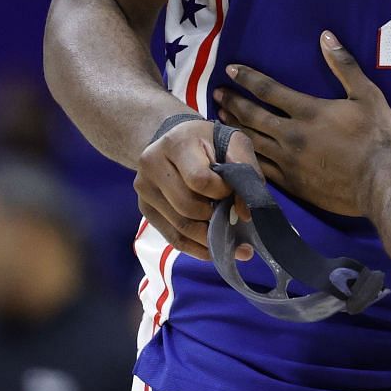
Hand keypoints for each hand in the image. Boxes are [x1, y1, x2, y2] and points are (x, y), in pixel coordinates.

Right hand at [132, 114, 256, 262]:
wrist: (174, 140)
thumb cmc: (209, 142)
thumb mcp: (233, 143)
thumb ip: (246, 171)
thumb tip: (244, 214)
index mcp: (176, 143)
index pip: (199, 180)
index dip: (221, 192)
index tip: (231, 190)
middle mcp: (152, 164)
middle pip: (188, 207)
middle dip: (215, 217)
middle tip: (231, 217)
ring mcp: (144, 188)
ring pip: (180, 226)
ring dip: (208, 237)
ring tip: (228, 237)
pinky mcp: (145, 208)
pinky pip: (172, 237)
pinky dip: (195, 248)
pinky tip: (212, 249)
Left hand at [215, 32, 390, 217]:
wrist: (379, 185)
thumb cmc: (378, 138)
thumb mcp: (368, 96)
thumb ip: (344, 66)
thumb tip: (326, 37)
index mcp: (308, 111)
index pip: (269, 90)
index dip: (248, 78)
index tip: (231, 69)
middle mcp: (291, 135)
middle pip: (252, 115)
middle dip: (233, 102)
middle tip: (217, 93)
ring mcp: (288, 162)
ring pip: (251, 142)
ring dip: (232, 128)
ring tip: (218, 120)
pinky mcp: (291, 184)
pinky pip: (259, 169)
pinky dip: (243, 158)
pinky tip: (235, 154)